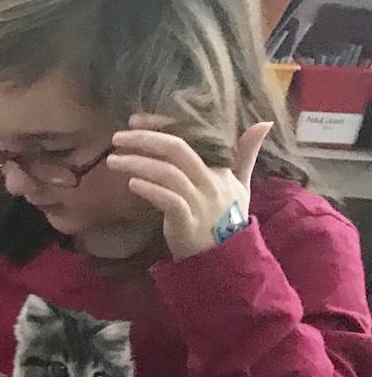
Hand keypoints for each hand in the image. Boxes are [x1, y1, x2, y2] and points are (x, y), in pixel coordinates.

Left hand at [107, 115, 271, 260]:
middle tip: (117, 136)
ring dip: (138, 164)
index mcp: (221, 168)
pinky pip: (168, 201)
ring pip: (168, 174)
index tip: (135, 119)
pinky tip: (132, 183)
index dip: (163, 125)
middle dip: (145, 139)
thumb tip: (263, 123)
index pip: (191, 136)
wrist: (226, 256)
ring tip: (114, 160)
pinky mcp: (187, 222)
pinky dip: (149, 190)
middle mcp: (211, 181)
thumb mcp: (241, 183)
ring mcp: (200, 202)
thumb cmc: (227, 218)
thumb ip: (245, 154)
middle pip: (177, 150)